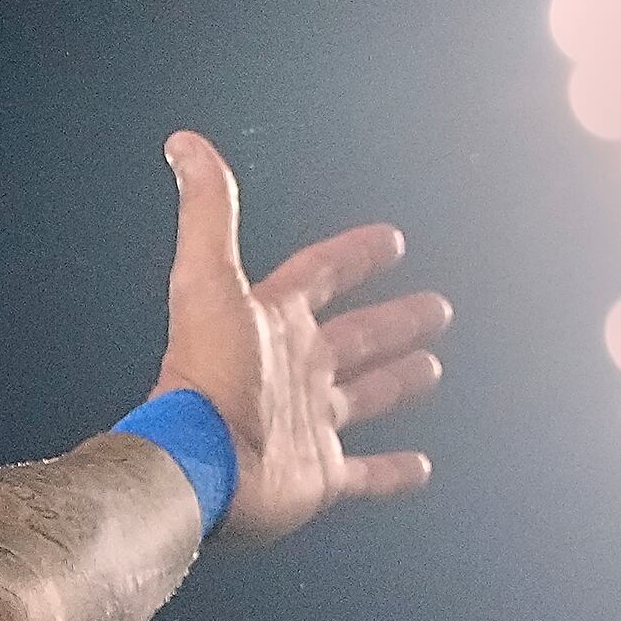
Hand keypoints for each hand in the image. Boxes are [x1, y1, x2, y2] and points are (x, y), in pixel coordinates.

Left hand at [154, 130, 448, 547]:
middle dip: (392, 321)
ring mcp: (307, 424)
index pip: (320, 276)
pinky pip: (364, 474)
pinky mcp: (318, 477)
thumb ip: (206, 213)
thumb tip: (184, 143)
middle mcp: (293, 370)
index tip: (391, 239)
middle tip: (435, 308)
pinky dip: (393, 472)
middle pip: (353, 337)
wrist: (199, 460)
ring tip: (431, 367)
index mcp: (273, 323)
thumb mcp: (208, 279)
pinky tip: (422, 467)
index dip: (353, 256)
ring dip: (395, 382)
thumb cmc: (205, 372)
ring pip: (363, 397)